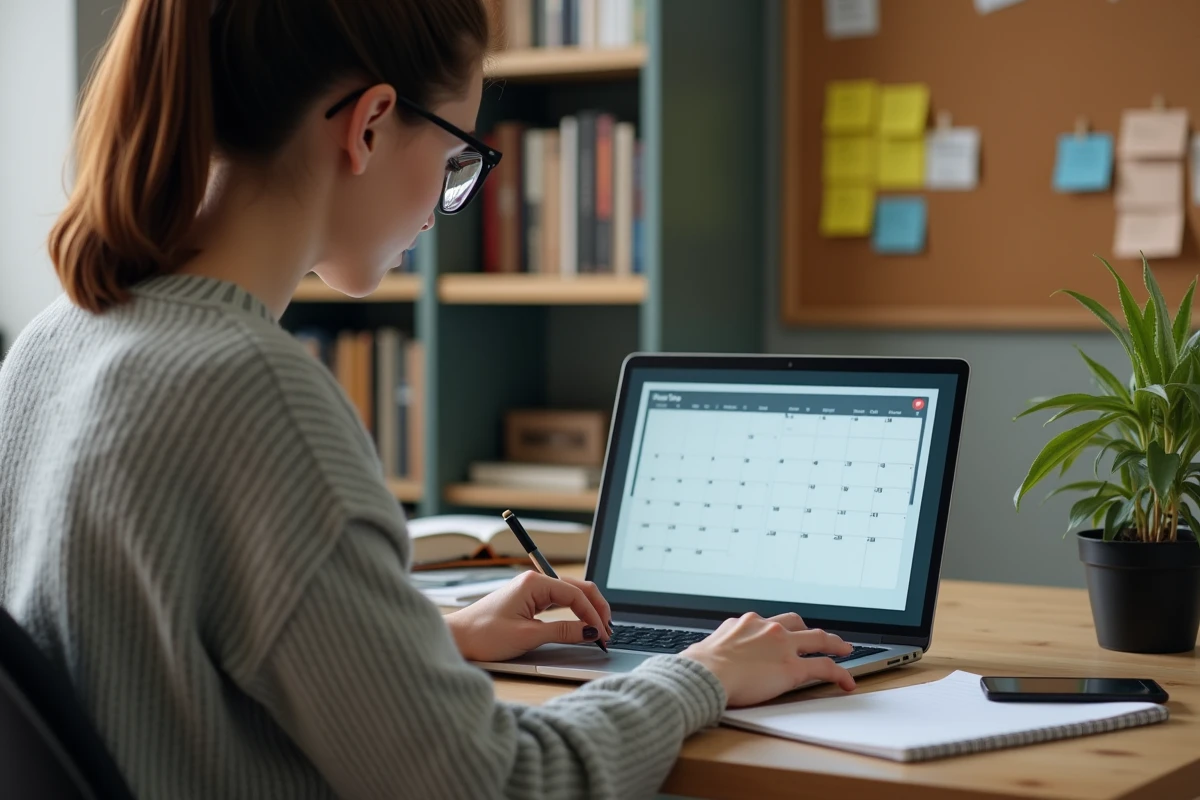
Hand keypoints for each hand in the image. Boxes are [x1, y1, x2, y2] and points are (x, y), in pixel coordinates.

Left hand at [445, 571, 611, 661]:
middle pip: (578, 589)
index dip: (593, 615)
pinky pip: (559, 602)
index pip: (576, 594)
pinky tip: (582, 624)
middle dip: (596, 609)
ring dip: (587, 610)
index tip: (602, 635)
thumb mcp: (527, 636)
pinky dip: (574, 612)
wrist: (456, 638)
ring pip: (570, 595)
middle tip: (609, 631)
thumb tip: (590, 632)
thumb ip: (562, 632)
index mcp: (534, 582)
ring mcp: (532, 590)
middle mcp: (535, 581)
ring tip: (600, 629)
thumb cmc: (483, 634)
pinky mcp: (529, 601)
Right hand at [680, 612, 855, 706]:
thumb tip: (706, 655)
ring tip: (844, 650)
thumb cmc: (701, 665)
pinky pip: (824, 667)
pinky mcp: (793, 668)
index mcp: (746, 622)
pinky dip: (839, 673)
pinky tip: (846, 681)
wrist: (706, 673)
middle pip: (797, 623)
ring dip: (833, 644)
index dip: (780, 630)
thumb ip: (718, 647)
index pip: (768, 622)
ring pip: (817, 639)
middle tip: (820, 638)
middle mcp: (767, 628)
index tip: (783, 635)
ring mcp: (783, 646)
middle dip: (809, 630)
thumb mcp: (708, 646)